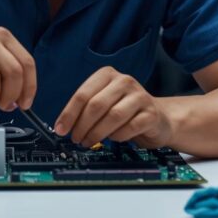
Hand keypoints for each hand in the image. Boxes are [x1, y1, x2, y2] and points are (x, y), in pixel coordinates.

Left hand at [53, 67, 172, 147]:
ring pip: (113, 116)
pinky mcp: (151, 113)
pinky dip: (117, 137)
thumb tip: (63, 125)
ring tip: (88, 142)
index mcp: (107, 75)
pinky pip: (129, 128)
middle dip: (82, 126)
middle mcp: (124, 81)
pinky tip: (113, 139)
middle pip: (96, 105)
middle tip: (75, 139)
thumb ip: (84, 109)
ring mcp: (140, 96)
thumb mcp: (103, 103)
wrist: (157, 118)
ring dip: (96, 133)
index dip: (69, 114)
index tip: (60, 129)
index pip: (83, 94)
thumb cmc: (124, 111)